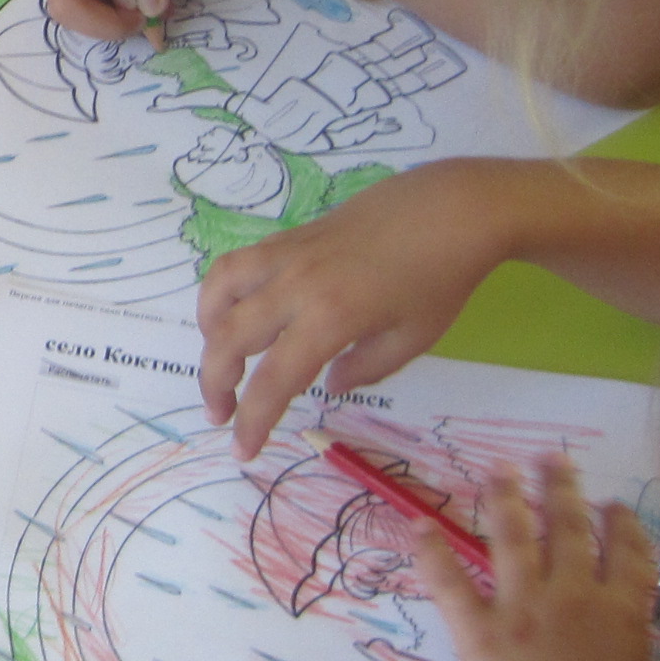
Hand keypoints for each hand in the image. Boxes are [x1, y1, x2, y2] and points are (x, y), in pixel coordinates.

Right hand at [197, 163, 509, 455]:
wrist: (450, 209)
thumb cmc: (442, 279)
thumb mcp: (414, 338)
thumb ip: (365, 368)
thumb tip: (327, 384)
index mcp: (331, 319)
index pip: (274, 380)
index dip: (253, 421)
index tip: (243, 451)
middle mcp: (296, 286)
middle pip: (229, 337)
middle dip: (215, 381)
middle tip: (220, 412)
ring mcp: (287, 256)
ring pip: (220, 292)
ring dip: (208, 331)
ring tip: (218, 356)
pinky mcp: (288, 237)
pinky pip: (237, 266)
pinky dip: (221, 294)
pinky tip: (234, 312)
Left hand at [416, 460, 659, 660]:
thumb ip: (614, 644)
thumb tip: (601, 629)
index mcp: (626, 614)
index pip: (628, 553)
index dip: (619, 524)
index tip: (612, 504)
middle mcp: (577, 597)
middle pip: (569, 527)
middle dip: (560, 487)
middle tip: (551, 458)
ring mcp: (524, 608)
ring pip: (514, 534)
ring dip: (505, 495)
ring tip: (500, 470)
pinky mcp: (480, 630)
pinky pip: (450, 578)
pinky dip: (432, 549)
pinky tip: (420, 525)